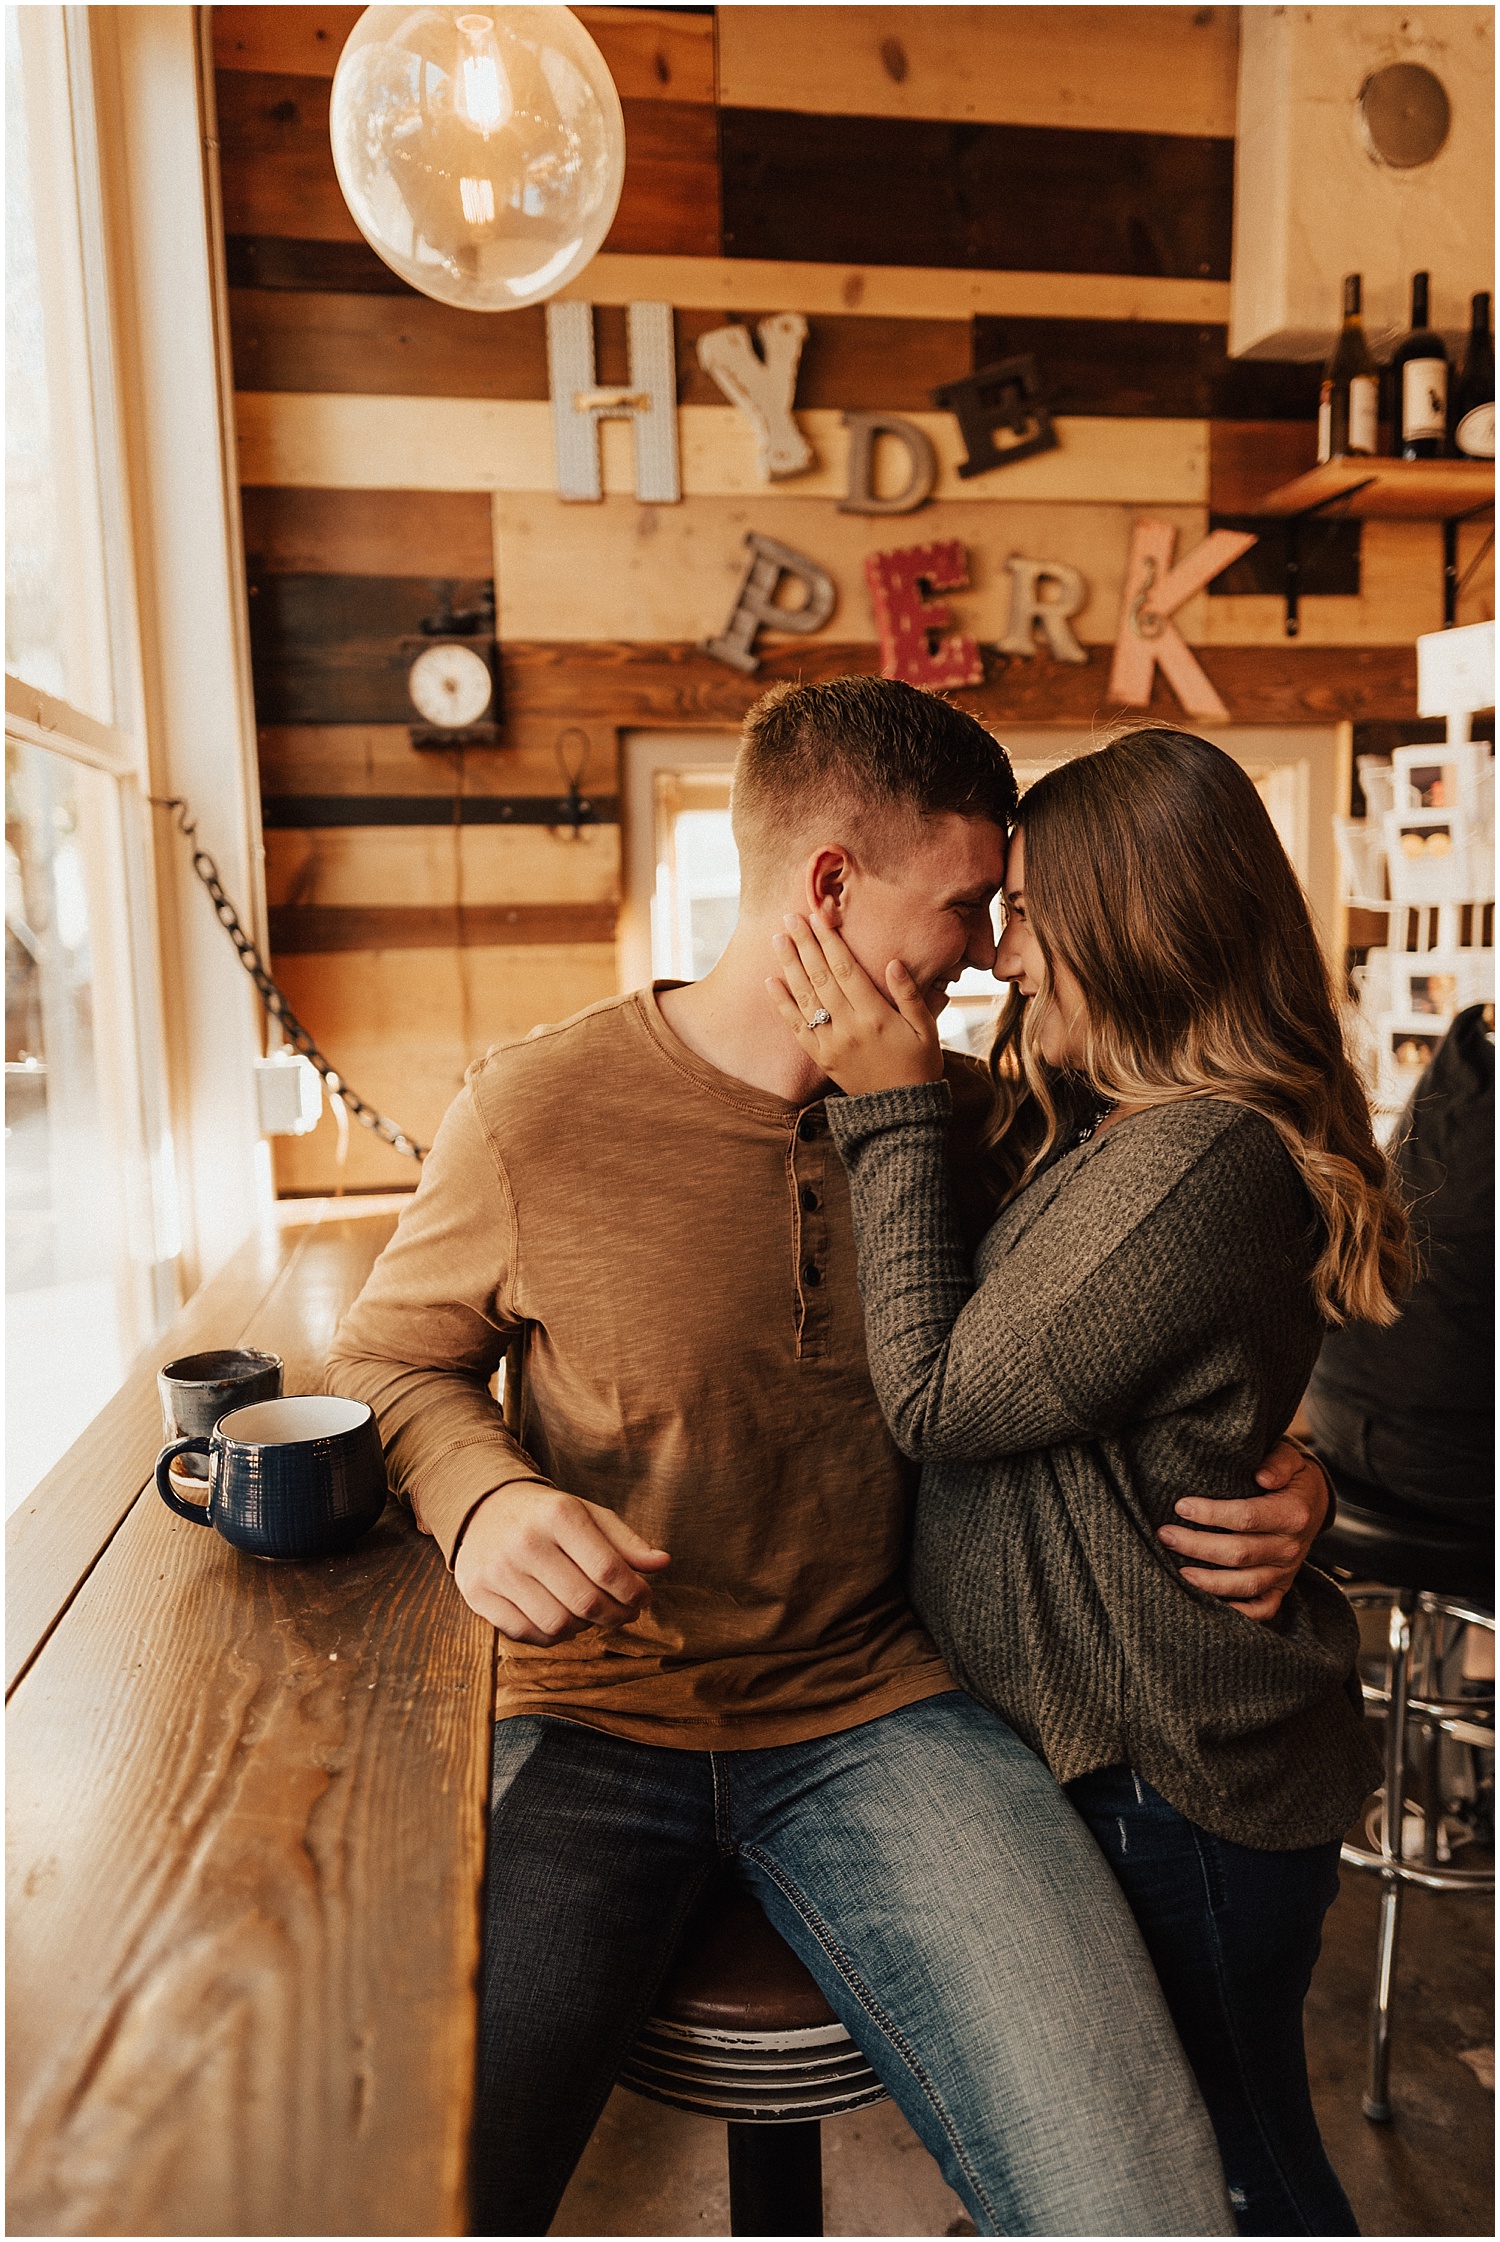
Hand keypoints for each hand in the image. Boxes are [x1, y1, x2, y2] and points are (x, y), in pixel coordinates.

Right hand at [454, 1483, 670, 1643]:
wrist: (483, 1508)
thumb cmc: (547, 1516)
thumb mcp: (588, 1515)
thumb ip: (626, 1541)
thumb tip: (663, 1563)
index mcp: (559, 1515)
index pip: (609, 1570)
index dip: (635, 1593)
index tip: (644, 1598)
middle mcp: (526, 1541)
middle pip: (586, 1601)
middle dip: (616, 1615)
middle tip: (625, 1613)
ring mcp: (498, 1570)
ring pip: (558, 1624)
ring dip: (584, 1627)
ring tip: (591, 1614)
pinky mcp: (478, 1593)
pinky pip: (527, 1634)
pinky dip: (552, 1636)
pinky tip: (562, 1619)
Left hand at [765, 909, 943, 1093]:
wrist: (901, 1113)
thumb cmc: (919, 1066)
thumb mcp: (926, 1029)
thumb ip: (910, 995)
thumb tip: (893, 962)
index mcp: (876, 1015)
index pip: (846, 969)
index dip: (830, 941)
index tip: (818, 917)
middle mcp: (849, 1026)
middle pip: (820, 977)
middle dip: (804, 944)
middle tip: (790, 917)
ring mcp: (831, 1043)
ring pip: (805, 997)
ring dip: (789, 966)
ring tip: (778, 939)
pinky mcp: (820, 1057)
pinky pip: (796, 1027)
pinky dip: (782, 1004)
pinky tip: (771, 981)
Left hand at [1157, 1439, 1330, 1622]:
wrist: (1313, 1502)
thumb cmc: (1290, 1477)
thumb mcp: (1290, 1458)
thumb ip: (1278, 1462)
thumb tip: (1263, 1475)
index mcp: (1293, 1514)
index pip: (1246, 1517)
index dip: (1211, 1514)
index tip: (1181, 1506)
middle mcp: (1291, 1547)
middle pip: (1239, 1553)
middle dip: (1197, 1546)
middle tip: (1165, 1535)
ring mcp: (1286, 1572)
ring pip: (1245, 1584)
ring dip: (1208, 1581)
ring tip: (1177, 1571)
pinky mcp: (1281, 1588)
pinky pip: (1261, 1609)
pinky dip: (1236, 1612)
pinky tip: (1206, 1603)